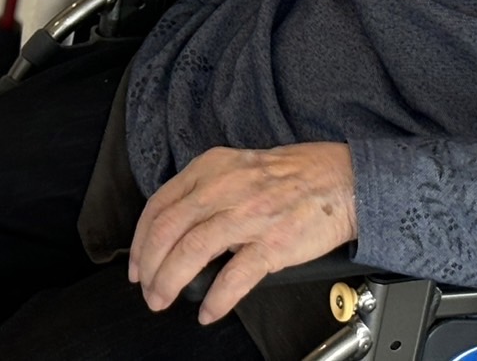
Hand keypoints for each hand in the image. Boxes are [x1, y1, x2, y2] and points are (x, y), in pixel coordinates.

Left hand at [128, 142, 357, 324]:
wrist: (340, 181)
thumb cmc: (290, 175)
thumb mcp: (237, 166)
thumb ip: (205, 190)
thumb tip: (174, 229)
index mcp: (211, 168)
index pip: (159, 205)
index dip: (140, 241)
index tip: (136, 264)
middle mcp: (224, 188)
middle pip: (168, 231)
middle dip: (149, 267)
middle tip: (147, 290)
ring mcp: (248, 216)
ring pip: (191, 253)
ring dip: (169, 282)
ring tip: (164, 300)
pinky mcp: (272, 243)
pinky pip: (233, 277)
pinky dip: (216, 299)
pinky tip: (208, 310)